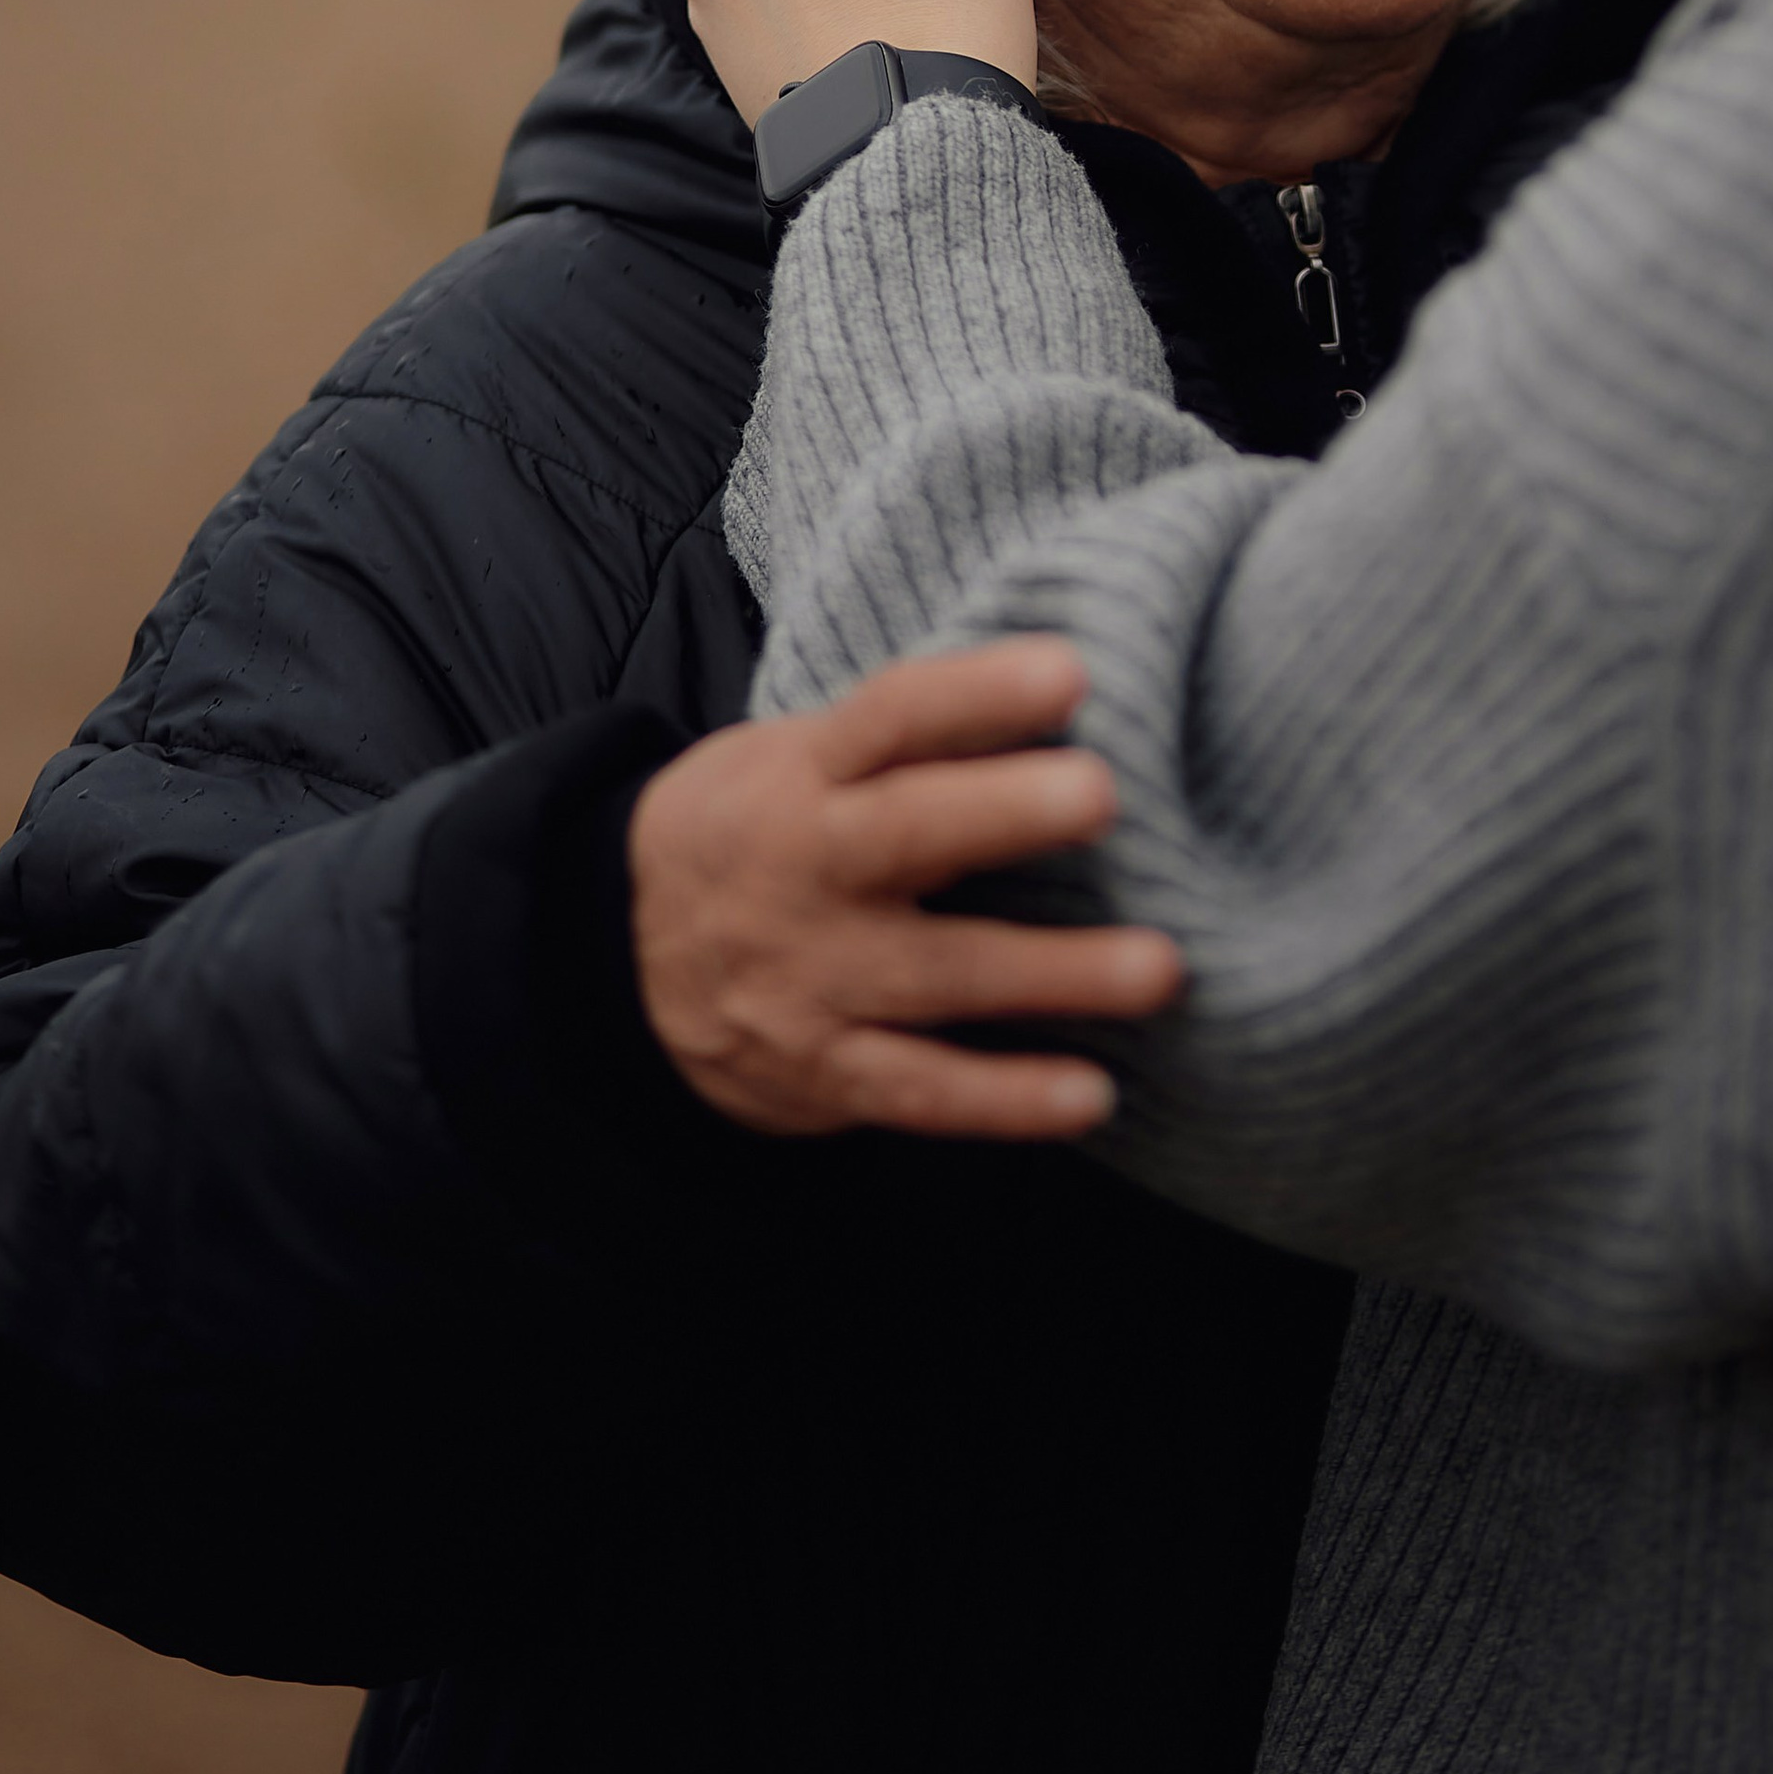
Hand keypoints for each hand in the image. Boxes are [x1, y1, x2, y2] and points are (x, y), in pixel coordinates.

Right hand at [630, 639, 1183, 1135]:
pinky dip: (1005, 1100)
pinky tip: (1093, 1094)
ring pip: (939, 977)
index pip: (891, 716)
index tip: (1071, 673)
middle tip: (1103, 796)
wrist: (613, 960)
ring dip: (1053, 976)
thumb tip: (1064, 688)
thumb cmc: (757, 830)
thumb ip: (905, 739)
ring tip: (1159, 970)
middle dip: (1005, 814)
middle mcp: (807, 869)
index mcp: (805, 774)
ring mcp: (813, 978)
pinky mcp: (824, 1072)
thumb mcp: (794, 757)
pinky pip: (923, 1092)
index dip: (976, 691)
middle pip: (908, 833)